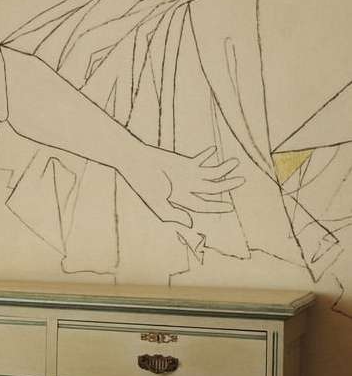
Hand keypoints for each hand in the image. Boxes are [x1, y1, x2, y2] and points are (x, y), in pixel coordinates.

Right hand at [121, 145, 245, 228]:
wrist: (134, 160)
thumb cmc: (143, 183)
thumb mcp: (156, 203)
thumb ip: (172, 215)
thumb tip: (191, 225)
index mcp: (180, 200)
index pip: (203, 205)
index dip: (217, 207)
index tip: (230, 207)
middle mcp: (187, 188)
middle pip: (212, 189)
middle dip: (227, 186)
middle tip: (241, 180)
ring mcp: (186, 174)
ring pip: (210, 174)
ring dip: (223, 169)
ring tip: (235, 162)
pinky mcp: (183, 162)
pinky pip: (199, 160)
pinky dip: (207, 156)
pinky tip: (215, 151)